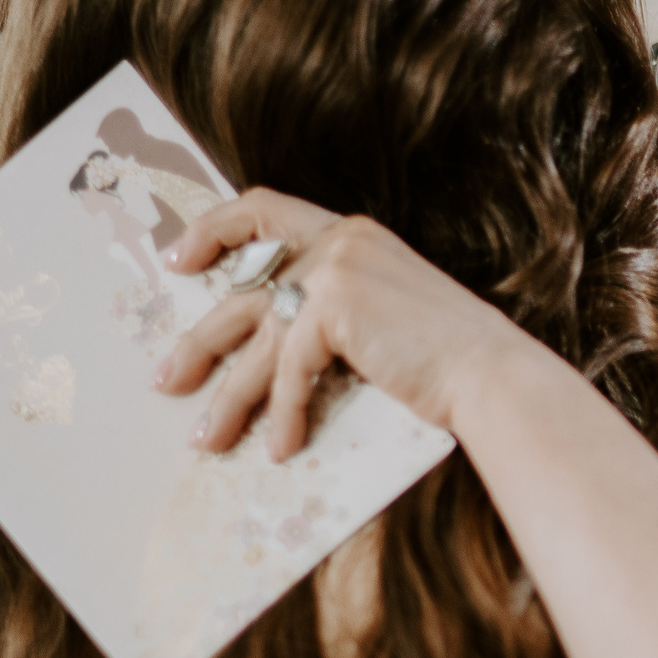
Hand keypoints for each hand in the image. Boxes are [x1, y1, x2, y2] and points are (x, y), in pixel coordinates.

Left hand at [154, 189, 538, 457]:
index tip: (178, 262)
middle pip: (240, 289)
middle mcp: (338, 241)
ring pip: (256, 341)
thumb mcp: (383, 316)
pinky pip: (289, 370)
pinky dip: (283, 415)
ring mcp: (335, 269)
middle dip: (198, 342)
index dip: (212, 230)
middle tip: (166, 380)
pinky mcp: (334, 307)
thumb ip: (332, 312)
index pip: (262, 208)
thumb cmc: (446, 360)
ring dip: (228, 398)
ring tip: (205, 439)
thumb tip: (267, 349)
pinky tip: (282, 449)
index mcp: (350, 234)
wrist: (491, 374)